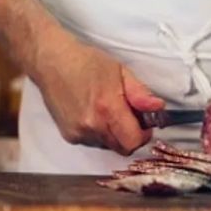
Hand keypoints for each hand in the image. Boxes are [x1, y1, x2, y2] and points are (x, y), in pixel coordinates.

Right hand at [36, 37, 164, 155]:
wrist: (52, 62)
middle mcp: (92, 125)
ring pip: (108, 146)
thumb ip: (140, 93)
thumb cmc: (86, 62)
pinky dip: (98, 133)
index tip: (144, 125)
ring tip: (106, 111)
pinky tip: (92, 113)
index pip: (133, 141)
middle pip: (123, 148)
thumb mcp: (120, 71)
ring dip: (114, 134)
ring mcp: (79, 133)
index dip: (143, 135)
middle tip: (128, 117)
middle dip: (130, 136)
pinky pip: (93, 142)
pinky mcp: (69, 136)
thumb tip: (158, 108)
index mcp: (108, 108)